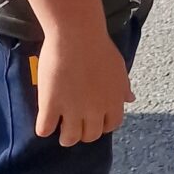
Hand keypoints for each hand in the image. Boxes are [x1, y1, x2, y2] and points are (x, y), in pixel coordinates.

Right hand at [32, 20, 132, 147]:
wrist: (76, 35)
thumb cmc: (98, 47)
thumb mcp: (118, 68)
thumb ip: (123, 87)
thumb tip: (130, 99)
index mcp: (114, 102)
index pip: (111, 125)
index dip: (102, 124)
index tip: (94, 120)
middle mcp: (95, 110)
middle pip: (90, 136)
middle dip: (83, 132)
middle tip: (74, 125)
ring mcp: (72, 110)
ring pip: (69, 138)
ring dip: (65, 137)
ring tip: (59, 128)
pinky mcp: (50, 105)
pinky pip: (45, 129)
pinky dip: (43, 128)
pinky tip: (43, 121)